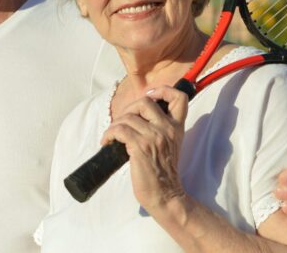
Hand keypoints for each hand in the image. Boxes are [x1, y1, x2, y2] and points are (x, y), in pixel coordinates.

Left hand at [101, 85, 188, 211]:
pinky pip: (119, 129)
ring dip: (115, 125)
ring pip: (128, 116)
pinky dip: (109, 134)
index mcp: (177, 128)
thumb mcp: (170, 146)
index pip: (179, 97)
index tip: (151, 96)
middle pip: (145, 101)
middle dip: (129, 108)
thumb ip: (161, 129)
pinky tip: (107, 142)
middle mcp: (167, 128)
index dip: (164, 90)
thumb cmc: (164, 174)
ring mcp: (154, 137)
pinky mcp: (140, 147)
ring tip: (112, 136)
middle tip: (123, 122)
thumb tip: (136, 118)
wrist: (166, 196)